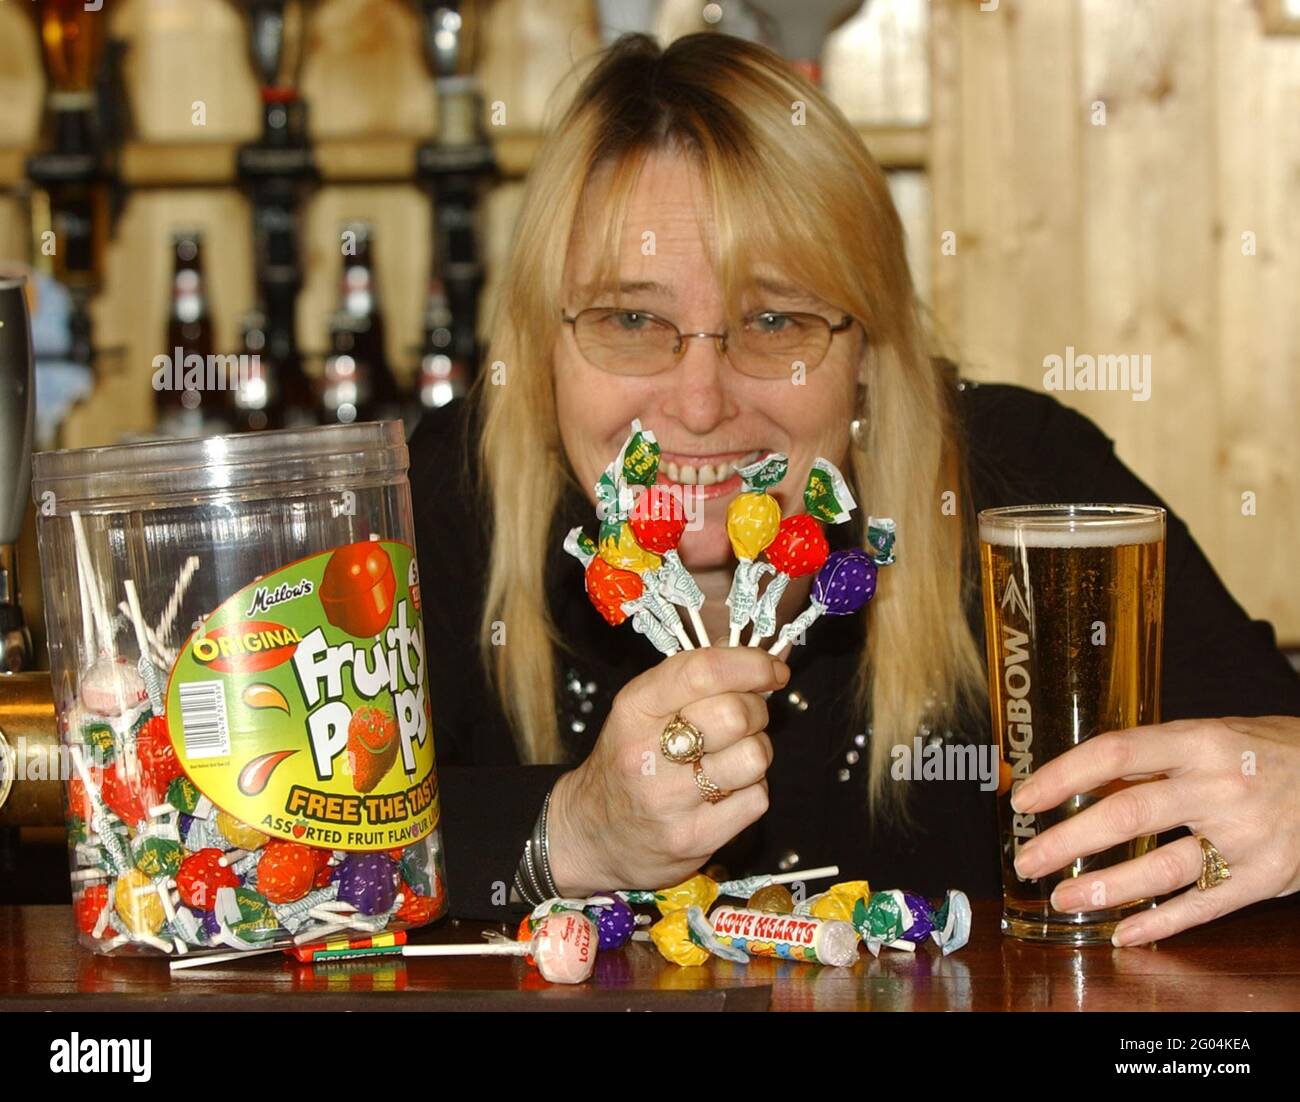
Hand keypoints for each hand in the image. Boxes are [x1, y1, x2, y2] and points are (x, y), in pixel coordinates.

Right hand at [546, 646, 789, 894]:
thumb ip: (694, 680)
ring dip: (756, 753)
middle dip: (756, 711)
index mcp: (634, 708)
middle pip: (736, 714)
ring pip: (754, 757)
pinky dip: (751, 792)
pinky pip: (756, 800)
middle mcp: (646, 752)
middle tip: (746, 719)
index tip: (773, 669)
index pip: (703, 671)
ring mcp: (668, 800)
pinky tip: (725, 792)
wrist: (592, 835)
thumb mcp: (642, 709)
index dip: (751, 665)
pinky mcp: (692, 838)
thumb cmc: (628, 762)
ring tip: (733, 758)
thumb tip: (760, 658)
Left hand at [1010, 715, 1299, 945]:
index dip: (1064, 776)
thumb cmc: (1266, 754)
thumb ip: (1153, 759)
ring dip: (1105, 888)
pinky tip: (1125, 932)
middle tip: (1027, 860)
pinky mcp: (1266, 876)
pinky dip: (1161, 923)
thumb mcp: (1210, 738)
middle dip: (1067, 841)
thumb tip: (1081, 780)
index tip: (1025, 798)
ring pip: (1162, 868)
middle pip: (1128, 814)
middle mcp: (1220, 786)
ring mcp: (1245, 835)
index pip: (1116, 753)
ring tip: (1064, 899)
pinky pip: (1203, 906)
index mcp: (1199, 742)